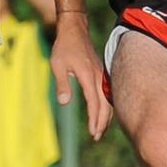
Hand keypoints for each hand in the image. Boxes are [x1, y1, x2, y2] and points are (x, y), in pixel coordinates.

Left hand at [49, 12, 112, 139]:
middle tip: (96, 137)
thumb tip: (64, 103)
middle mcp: (99, 77)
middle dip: (101, 122)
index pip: (94, 102)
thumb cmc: (64, 47)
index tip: (92, 132)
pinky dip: (108, 107)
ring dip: (106, 117)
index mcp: (88, 75)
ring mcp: (102, 75)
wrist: (75, 30)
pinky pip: (108, 94)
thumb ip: (62, 84)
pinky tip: (105, 114)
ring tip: (101, 130)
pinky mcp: (102, 73)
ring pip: (109, 100)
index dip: (94, 119)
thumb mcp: (57, 64)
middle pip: (105, 105)